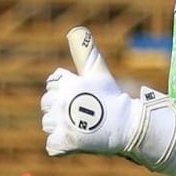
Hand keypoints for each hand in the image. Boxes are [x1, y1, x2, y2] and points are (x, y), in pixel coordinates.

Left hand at [41, 26, 175, 175]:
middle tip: (84, 113)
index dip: (65, 91)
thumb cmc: (113, 97)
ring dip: (62, 128)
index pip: (52, 84)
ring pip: (48, 125)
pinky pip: (52, 145)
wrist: (129, 126)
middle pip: (47, 105)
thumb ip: (85, 53)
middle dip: (62, 110)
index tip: (82, 96)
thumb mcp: (99, 72)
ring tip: (83, 126)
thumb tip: (76, 30)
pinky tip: (78, 140)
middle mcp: (62, 101)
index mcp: (68, 83)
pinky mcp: (64, 142)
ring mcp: (62, 123)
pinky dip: (63, 146)